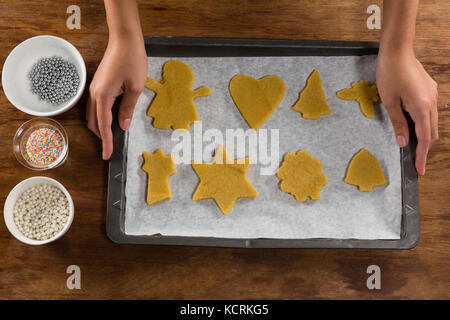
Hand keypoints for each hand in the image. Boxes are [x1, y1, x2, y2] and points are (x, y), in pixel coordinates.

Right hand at [87, 35, 146, 159]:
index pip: (103, 125)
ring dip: (101, 127)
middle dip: (101, 136)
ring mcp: (94, 88)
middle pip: (94, 122)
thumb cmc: (132, 60)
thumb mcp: (135, 87)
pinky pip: (96, 106)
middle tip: (111, 149)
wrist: (124, 40)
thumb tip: (123, 126)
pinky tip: (112, 119)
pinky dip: (101, 116)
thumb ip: (127, 108)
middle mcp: (94, 93)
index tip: (107, 155)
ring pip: (93, 114)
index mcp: (103, 96)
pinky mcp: (98, 85)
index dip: (106, 141)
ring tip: (112, 137)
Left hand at [377, 49, 437, 174]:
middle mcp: (431, 102)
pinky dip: (424, 122)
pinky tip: (413, 126)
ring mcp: (433, 94)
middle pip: (432, 132)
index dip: (421, 155)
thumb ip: (398, 123)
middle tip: (416, 162)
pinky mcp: (430, 89)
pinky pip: (430, 111)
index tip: (420, 169)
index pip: (424, 138)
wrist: (397, 51)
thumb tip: (404, 142)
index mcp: (421, 107)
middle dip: (424, 148)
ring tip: (413, 146)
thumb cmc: (389, 74)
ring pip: (432, 122)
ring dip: (424, 135)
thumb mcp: (389, 102)